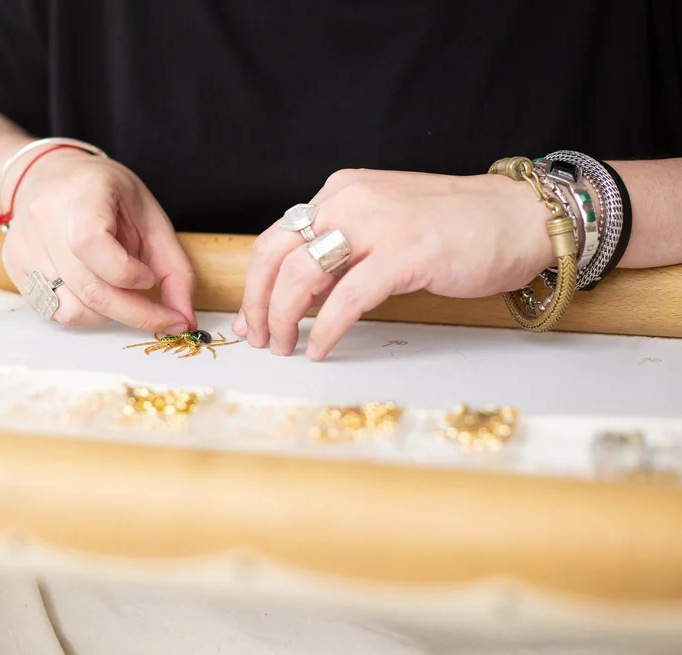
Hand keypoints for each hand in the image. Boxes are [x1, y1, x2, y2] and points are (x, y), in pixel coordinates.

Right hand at [2, 149, 196, 332]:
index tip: (150, 278)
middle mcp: (43, 218)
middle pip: (88, 288)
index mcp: (81, 194)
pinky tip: (95, 291)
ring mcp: (24, 245)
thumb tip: (185, 318)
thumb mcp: (150, 216)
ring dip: (108, 315)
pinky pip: (53, 311)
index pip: (92, 243)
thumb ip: (174, 268)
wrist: (51, 175)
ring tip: (121, 293)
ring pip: (69, 310)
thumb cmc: (105, 194)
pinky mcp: (14, 266)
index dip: (127, 272)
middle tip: (164, 318)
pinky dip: (84, 313)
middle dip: (134, 313)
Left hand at [232, 168, 553, 359]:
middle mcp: (350, 199)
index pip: (277, 237)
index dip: (254, 283)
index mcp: (341, 191)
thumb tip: (299, 296)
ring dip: (285, 319)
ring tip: (286, 346)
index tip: (250, 317)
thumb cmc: (455, 227)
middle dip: (259, 304)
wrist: (520, 216)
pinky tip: (319, 348)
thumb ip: (341, 252)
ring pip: (303, 276)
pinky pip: (347, 299)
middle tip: (260, 339)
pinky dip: (326, 329)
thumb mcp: (382, 226)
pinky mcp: (406, 254)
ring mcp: (378, 225)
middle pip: (277, 256)